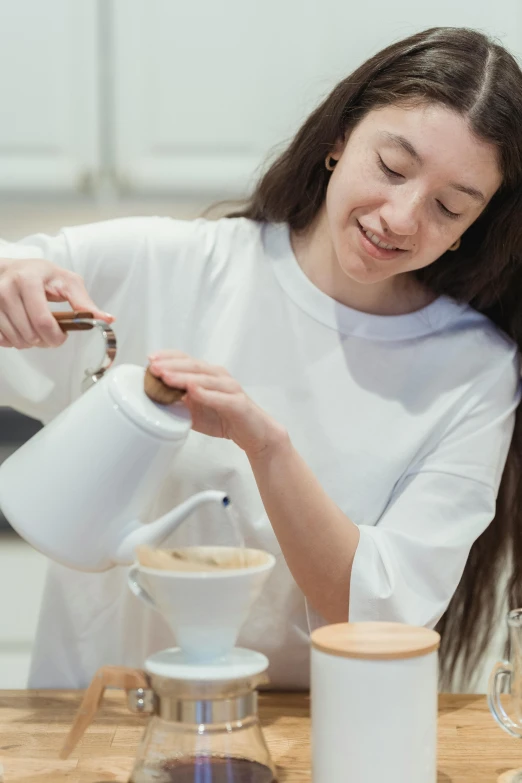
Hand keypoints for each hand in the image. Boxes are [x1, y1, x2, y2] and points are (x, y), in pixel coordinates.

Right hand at [0, 257, 113, 348]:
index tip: (61, 336)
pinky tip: (20, 329)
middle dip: (44, 341)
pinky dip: (13, 341)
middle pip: (30, 335)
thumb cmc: (40, 276)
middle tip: (49, 333)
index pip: (43, 321)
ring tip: (35, 329)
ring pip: (16, 340)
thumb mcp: (66, 282)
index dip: (55, 337)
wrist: (8, 270)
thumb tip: (106, 319)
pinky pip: (1, 340)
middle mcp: (6, 289)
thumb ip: (84, 302)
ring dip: (29, 342)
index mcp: (28, 280)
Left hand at [148, 350, 286, 457]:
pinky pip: (221, 397)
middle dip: (171, 366)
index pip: (186, 359)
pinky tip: (193, 391)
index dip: (168, 357)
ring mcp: (230, 389)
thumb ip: (177, 401)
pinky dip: (206, 394)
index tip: (150, 359)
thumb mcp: (194, 410)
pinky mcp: (238, 403)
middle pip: (194, 366)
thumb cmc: (225, 418)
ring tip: (167, 377)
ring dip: (184, 377)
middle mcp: (219, 377)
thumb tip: (153, 396)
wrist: (254, 433)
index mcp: (208, 375)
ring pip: (205, 379)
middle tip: (153, 368)